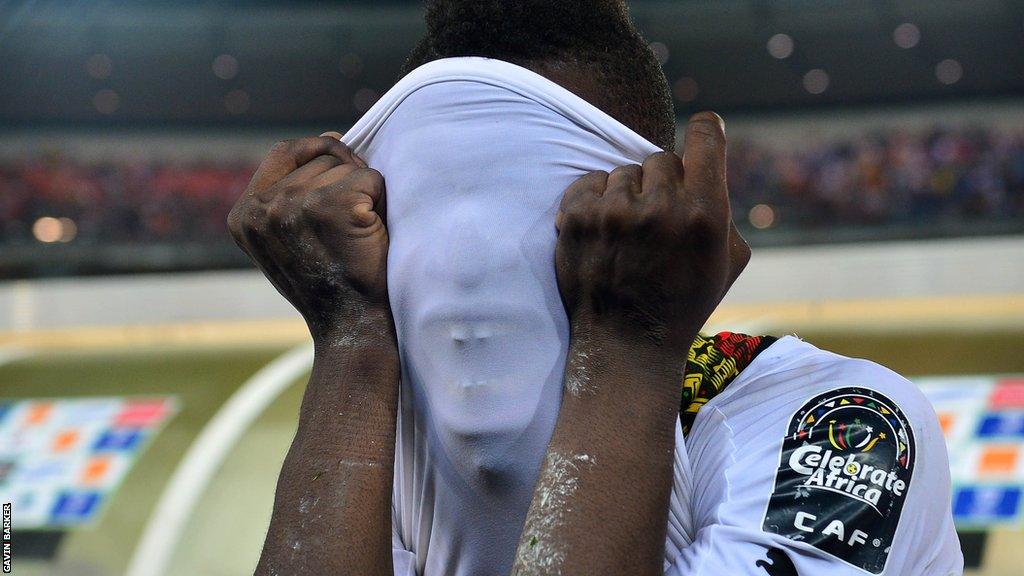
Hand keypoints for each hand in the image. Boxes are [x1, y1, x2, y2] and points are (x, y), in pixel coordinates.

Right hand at [227, 134, 388, 341]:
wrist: (351, 326)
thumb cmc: (330, 283)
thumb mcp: (290, 239)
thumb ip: (293, 194)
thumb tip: (330, 139)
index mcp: (244, 214)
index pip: (285, 151)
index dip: (320, 152)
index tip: (344, 169)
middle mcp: (262, 206)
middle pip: (321, 156)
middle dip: (348, 177)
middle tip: (354, 221)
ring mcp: (294, 203)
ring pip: (348, 167)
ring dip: (365, 195)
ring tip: (358, 235)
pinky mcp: (333, 204)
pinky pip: (371, 179)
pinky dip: (381, 203)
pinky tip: (370, 236)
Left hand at [554, 112, 747, 352]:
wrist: (626, 345)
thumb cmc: (682, 304)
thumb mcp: (726, 261)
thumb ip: (722, 209)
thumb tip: (708, 165)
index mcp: (706, 213)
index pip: (707, 135)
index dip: (707, 130)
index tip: (705, 132)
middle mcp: (661, 206)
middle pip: (662, 158)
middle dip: (662, 184)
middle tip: (657, 220)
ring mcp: (614, 211)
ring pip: (624, 172)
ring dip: (627, 196)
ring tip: (628, 235)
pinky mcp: (577, 217)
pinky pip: (590, 182)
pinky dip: (596, 200)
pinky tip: (604, 230)